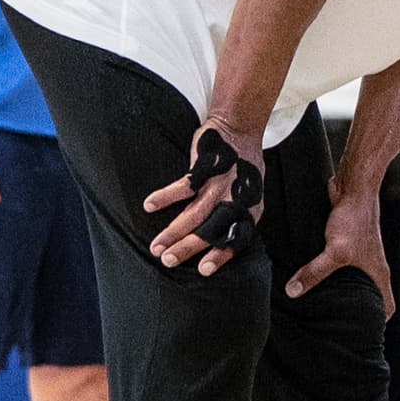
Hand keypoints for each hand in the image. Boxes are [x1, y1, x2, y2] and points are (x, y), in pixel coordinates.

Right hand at [141, 121, 264, 275]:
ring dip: (172, 232)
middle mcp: (237, 200)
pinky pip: (183, 186)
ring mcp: (221, 184)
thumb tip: (218, 243)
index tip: (202, 271)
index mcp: (250, 209)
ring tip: (156, 246)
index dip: (220, 255)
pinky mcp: (206, 167)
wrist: (239, 128)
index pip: (237, 239)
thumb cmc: (242, 167)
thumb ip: (235, 217)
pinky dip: (165, 197)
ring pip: (194, 214)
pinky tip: (149, 205)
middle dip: (188, 248)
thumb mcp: (248, 194)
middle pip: (211, 230)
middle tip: (168, 261)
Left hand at [287, 184, 394, 312]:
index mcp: (377, 273)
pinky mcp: (345, 241)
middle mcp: (371, 265)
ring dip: (338, 288)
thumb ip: (314, 272)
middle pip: (368, 294)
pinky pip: (337, 263)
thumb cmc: (356, 219)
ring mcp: (359, 254)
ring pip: (351, 278)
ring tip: (320, 301)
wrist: (354, 187)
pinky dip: (327, 270)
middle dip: (353, 308)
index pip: (387, 305)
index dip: (379, 321)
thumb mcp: (334, 251)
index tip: (363, 332)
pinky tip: (310, 273)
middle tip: (334, 322)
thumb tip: (293, 291)